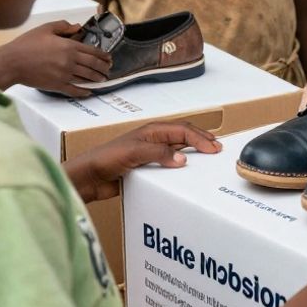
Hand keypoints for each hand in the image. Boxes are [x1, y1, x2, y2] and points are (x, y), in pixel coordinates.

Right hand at [0, 20, 111, 96]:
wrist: (12, 62)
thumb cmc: (27, 44)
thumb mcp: (46, 28)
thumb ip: (63, 26)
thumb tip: (77, 27)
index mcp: (69, 46)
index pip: (92, 51)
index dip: (103, 56)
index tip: (109, 58)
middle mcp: (70, 61)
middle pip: (93, 66)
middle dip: (103, 68)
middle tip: (108, 69)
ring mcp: (64, 74)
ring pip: (86, 78)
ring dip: (96, 79)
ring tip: (102, 79)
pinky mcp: (57, 85)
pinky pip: (74, 90)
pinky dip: (83, 92)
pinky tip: (88, 92)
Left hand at [65, 121, 220, 202]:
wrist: (89, 176)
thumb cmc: (106, 158)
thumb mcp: (134, 152)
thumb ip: (159, 154)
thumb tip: (183, 159)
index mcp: (152, 130)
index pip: (183, 130)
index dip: (200, 138)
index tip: (214, 148)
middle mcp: (153, 139)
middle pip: (183, 135)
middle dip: (201, 140)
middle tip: (217, 148)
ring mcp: (150, 153)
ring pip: (177, 149)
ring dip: (193, 151)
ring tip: (207, 158)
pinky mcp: (146, 167)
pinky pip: (168, 165)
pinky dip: (181, 166)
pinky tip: (186, 173)